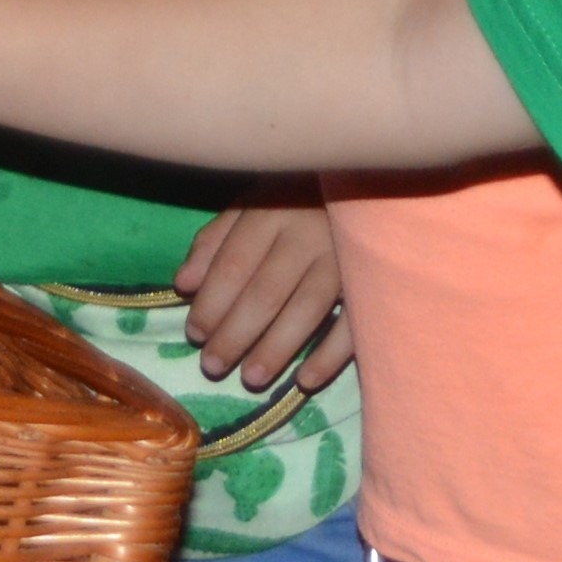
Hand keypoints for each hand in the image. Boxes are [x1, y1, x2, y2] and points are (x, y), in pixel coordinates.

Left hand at [178, 201, 355, 390]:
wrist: (372, 182)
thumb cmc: (300, 197)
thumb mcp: (253, 203)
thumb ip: (216, 239)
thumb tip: (184, 284)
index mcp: (273, 210)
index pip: (235, 263)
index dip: (211, 302)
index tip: (194, 335)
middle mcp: (309, 232)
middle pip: (266, 291)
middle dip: (234, 334)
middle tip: (211, 367)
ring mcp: (346, 257)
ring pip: (307, 309)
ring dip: (275, 349)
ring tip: (251, 378)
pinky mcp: (377, 280)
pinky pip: (353, 324)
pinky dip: (329, 355)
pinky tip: (305, 380)